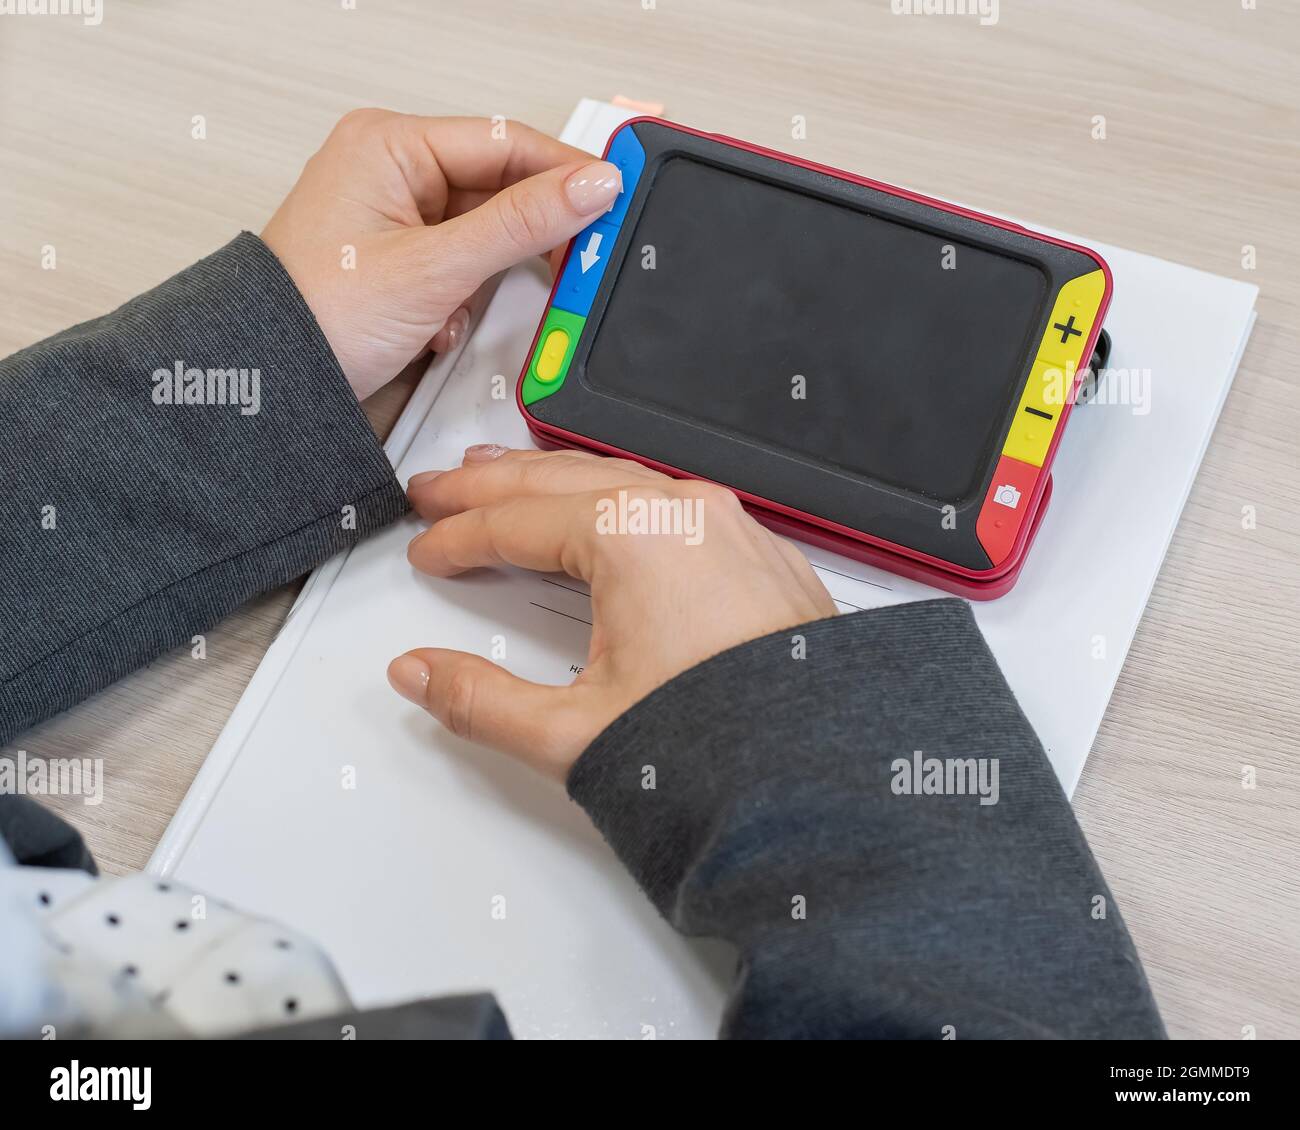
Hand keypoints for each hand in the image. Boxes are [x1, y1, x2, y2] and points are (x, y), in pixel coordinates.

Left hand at [261, 110, 620, 399]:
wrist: (272, 384)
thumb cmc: (317, 316)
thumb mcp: (436, 266)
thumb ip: (522, 224)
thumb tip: (591, 186)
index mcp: (390, 144)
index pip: (505, 141)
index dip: (565, 170)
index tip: (614, 196)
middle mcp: (393, 170)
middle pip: (500, 186)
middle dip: (529, 234)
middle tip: (573, 260)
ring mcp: (397, 217)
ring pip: (485, 232)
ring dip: (491, 275)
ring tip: (477, 303)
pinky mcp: (403, 260)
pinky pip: (464, 264)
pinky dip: (467, 297)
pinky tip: (445, 322)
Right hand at [388, 446, 837, 780]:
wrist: (830, 774)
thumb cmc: (732, 749)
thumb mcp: (577, 733)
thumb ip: (482, 701)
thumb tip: (420, 674)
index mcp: (634, 537)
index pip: (518, 522)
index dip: (460, 536)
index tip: (427, 548)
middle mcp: (684, 512)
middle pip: (560, 480)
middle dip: (490, 484)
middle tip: (438, 490)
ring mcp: (727, 524)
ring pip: (615, 479)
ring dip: (550, 479)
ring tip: (500, 478)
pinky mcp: (756, 549)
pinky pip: (665, 498)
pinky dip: (611, 496)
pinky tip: (597, 507)